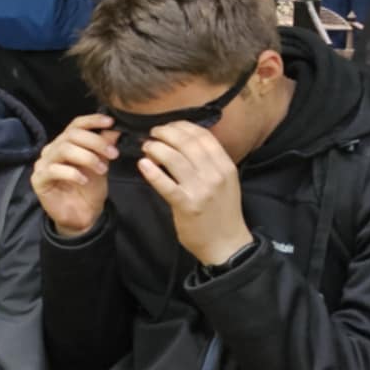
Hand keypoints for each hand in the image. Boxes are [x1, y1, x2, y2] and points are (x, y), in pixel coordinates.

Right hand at [32, 115, 118, 236]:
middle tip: (112, 154)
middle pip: (71, 135)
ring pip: (63, 149)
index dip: (92, 121)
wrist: (81, 216)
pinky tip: (84, 180)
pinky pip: (54, 170)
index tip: (110, 122)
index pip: (75, 125)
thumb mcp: (102, 165)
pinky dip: (72, 173)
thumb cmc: (89, 190)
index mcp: (66, 143)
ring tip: (102, 169)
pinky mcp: (39, 179)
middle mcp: (52, 150)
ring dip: (87, 157)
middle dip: (95, 142)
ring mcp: (43, 164)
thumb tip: (114, 130)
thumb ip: (104, 147)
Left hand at [137, 121, 253, 266]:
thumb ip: (210, 163)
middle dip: (166, 133)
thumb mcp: (225, 182)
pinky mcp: (187, 205)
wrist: (227, 244)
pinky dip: (152, 172)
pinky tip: (143, 165)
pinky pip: (166, 184)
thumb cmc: (222, 212)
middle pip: (187, 143)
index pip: (203, 136)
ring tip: (146, 147)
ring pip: (175, 159)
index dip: (182, 126)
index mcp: (225, 166)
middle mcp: (215, 174)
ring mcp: (201, 190)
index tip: (168, 126)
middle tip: (153, 133)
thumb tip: (187, 142)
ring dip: (156, 148)